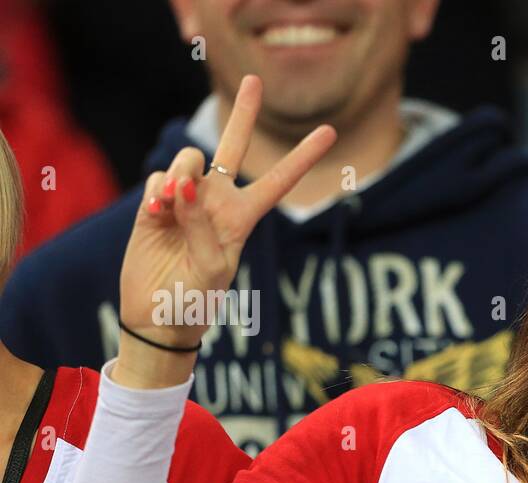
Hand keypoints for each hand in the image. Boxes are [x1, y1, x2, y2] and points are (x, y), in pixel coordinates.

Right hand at [116, 76, 334, 382]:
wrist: (157, 316)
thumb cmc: (195, 299)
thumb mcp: (211, 269)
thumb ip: (203, 226)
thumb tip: (186, 186)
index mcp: (243, 217)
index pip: (277, 181)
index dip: (302, 156)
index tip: (330, 131)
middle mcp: (217, 201)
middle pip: (232, 148)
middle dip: (243, 114)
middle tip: (254, 79)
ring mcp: (186, 199)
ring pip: (188, 161)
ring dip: (181, 175)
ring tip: (172, 207)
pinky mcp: (154, 204)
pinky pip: (159, 179)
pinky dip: (158, 191)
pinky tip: (157, 214)